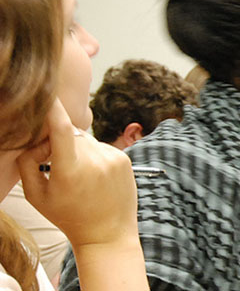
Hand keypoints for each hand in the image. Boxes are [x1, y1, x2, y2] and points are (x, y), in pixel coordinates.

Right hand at [15, 99, 137, 247]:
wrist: (107, 233)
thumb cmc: (67, 216)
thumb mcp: (36, 194)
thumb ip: (28, 161)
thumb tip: (35, 136)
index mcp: (70, 171)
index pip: (61, 129)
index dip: (53, 109)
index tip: (47, 93)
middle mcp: (95, 161)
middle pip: (70, 135)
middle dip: (59, 142)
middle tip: (54, 164)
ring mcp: (114, 158)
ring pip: (86, 139)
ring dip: (78, 150)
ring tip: (79, 177)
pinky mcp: (125, 158)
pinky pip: (101, 146)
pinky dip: (94, 155)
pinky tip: (94, 177)